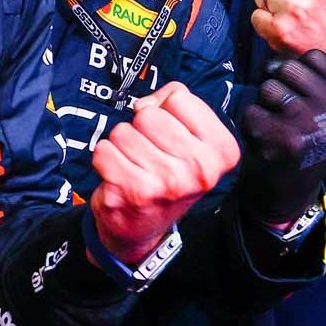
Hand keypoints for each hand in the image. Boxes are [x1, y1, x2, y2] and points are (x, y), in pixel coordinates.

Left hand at [89, 82, 240, 264]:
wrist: (143, 228)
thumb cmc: (168, 177)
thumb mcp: (191, 139)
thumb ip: (175, 104)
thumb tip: (147, 103)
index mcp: (221, 151)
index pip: (180, 97)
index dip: (168, 111)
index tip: (171, 133)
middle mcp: (198, 169)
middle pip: (149, 114)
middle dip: (142, 129)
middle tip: (151, 154)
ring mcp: (166, 182)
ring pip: (123, 131)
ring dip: (123, 145)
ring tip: (136, 166)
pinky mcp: (132, 192)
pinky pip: (104, 150)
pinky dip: (106, 159)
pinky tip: (121, 176)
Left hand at [238, 50, 325, 221]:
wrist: (288, 196)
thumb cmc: (302, 143)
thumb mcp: (325, 112)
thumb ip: (311, 81)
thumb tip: (274, 51)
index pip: (314, 56)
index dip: (294, 68)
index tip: (296, 93)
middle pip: (288, 68)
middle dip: (276, 84)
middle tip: (280, 111)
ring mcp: (312, 125)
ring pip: (268, 87)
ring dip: (262, 104)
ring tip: (274, 127)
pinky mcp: (285, 141)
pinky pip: (251, 110)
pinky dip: (250, 123)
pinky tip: (263, 141)